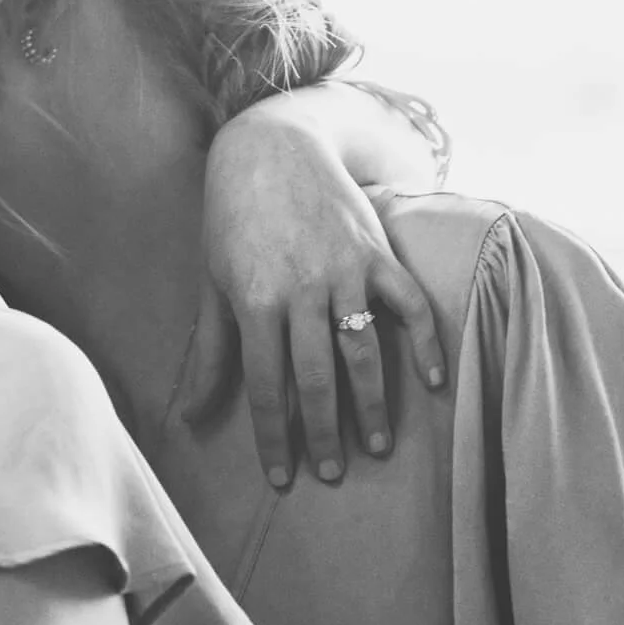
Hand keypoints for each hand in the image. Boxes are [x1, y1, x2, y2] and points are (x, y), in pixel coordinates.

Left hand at [183, 111, 445, 486]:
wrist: (270, 146)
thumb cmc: (232, 220)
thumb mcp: (213, 283)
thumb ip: (209, 352)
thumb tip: (188, 416)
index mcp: (256, 301)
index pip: (267, 387)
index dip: (276, 437)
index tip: (284, 478)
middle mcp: (302, 290)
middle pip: (317, 377)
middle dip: (324, 432)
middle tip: (332, 474)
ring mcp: (345, 270)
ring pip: (363, 351)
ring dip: (372, 404)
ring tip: (379, 446)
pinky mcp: (378, 252)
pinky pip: (409, 304)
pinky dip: (426, 343)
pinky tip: (435, 382)